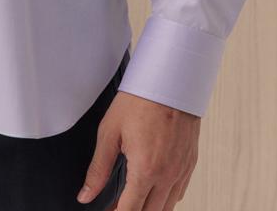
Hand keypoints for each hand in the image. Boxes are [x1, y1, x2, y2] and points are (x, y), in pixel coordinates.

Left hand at [77, 89, 199, 209]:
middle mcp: (167, 176)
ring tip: (130, 199)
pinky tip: (151, 188)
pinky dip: (165, 198)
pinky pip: (179, 193)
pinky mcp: (190, 163)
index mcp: (146, 170)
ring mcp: (181, 171)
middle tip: (114, 206)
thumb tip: (86, 195)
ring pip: (167, 208)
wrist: (169, 79)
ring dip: (148, 208)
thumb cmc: (140, 100)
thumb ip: (98, 169)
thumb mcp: (110, 132)